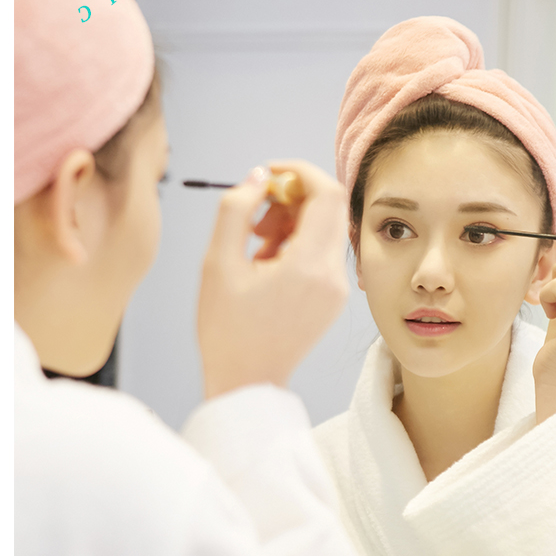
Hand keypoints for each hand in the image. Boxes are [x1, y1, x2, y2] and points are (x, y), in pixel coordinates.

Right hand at [197, 160, 348, 398]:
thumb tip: (258, 176)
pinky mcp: (335, 299)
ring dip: (293, 222)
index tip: (269, 176)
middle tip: (256, 217)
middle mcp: (333, 276)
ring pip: (326, 228)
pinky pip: (323, 252)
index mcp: (308, 266)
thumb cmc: (226, 331)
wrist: (246, 382)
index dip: (298, 172)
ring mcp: (338, 290)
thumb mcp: (217, 263)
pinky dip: (298, 245)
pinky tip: (268, 266)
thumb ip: (235, 209)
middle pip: (329, 207)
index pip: (326, 193)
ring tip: (256, 246)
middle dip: (292, 198)